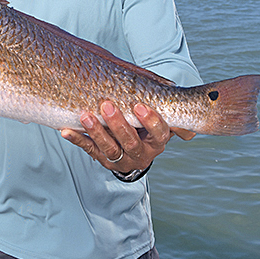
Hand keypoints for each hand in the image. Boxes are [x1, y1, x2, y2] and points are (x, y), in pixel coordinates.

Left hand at [60, 101, 193, 174]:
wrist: (135, 151)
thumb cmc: (147, 123)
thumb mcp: (161, 117)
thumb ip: (168, 104)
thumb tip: (194, 98)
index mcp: (158, 142)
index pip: (159, 133)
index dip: (150, 121)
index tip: (139, 105)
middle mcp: (141, 154)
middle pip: (130, 141)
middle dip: (118, 123)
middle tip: (106, 103)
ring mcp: (122, 159)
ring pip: (109, 148)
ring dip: (96, 130)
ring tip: (85, 114)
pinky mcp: (103, 160)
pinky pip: (89, 151)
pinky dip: (77, 139)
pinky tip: (65, 130)